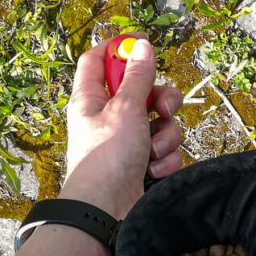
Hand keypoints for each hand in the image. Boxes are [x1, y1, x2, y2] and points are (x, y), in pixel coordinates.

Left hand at [61, 34, 182, 219]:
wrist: (108, 211)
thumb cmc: (106, 158)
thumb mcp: (125, 108)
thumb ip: (138, 77)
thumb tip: (142, 45)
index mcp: (91, 98)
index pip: (98, 60)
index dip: (118, 48)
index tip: (141, 43)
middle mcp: (108, 117)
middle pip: (142, 90)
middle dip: (161, 100)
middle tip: (163, 108)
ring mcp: (126, 141)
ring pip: (160, 121)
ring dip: (165, 136)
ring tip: (152, 152)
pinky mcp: (142, 163)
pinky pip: (164, 149)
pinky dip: (164, 159)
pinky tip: (153, 171)